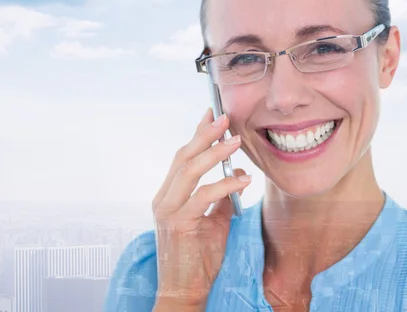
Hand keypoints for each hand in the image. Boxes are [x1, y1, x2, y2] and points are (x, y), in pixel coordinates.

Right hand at [151, 108, 251, 307]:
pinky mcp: (179, 223)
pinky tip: (242, 180)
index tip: (211, 114)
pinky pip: (204, 196)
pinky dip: (225, 185)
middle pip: (183, 157)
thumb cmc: (198, 259)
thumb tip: (238, 176)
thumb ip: (221, 200)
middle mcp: (164, 198)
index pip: (183, 157)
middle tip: (224, 117)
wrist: (183, 291)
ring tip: (235, 139)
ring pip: (189, 170)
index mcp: (169, 196)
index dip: (197, 133)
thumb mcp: (213, 224)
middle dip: (205, 134)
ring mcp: (168, 210)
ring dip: (214, 152)